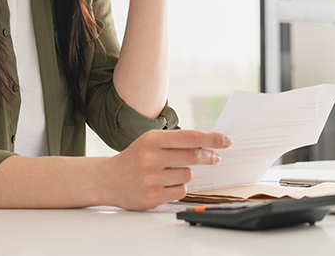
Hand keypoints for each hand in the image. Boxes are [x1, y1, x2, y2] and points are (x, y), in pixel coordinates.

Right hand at [98, 129, 230, 209]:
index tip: (226, 141)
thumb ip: (177, 142)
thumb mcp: (151, 142)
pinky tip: (164, 184)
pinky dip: (178, 187)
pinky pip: (180, 191)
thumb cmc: (135, 157)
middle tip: (215, 157)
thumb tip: (208, 144)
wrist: (108, 179)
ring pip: (188, 175)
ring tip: (169, 172)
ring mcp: (152, 179)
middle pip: (193, 156)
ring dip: (186, 173)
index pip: (190, 138)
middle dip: (208, 156)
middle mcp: (151, 159)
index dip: (211, 139)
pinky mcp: (153, 197)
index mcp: (152, 140)